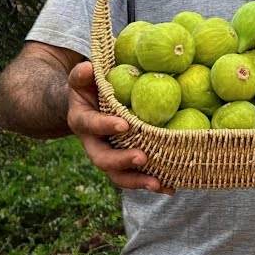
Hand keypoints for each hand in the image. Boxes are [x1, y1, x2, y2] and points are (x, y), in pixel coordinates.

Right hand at [67, 61, 168, 193]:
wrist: (90, 108)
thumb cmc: (91, 89)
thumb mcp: (83, 80)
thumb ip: (83, 75)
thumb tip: (88, 67)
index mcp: (83, 122)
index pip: (91, 125)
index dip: (105, 126)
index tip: (124, 125)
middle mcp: (93, 144)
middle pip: (102, 159)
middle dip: (122, 161)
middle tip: (143, 158)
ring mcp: (109, 157)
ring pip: (118, 175)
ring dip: (138, 181)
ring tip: (159, 184)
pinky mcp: (124, 165)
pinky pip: (136, 177)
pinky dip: (153, 183)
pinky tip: (172, 187)